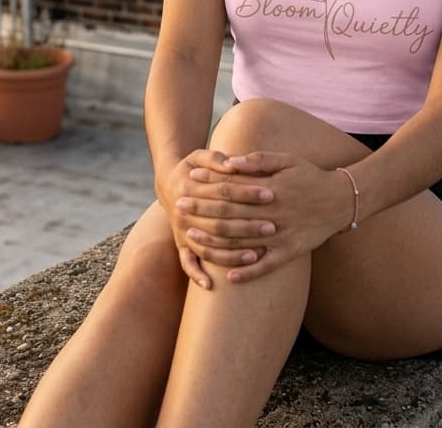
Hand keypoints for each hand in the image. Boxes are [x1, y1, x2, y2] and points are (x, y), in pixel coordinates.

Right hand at [158, 150, 277, 289]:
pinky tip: (211, 285)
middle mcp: (183, 212)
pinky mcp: (181, 244)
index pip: (224, 190)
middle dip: (248, 225)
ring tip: (257, 254)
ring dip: (232, 253)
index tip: (271, 193)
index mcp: (189, 187)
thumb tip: (233, 164)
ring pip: (208, 246)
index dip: (248, 191)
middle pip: (219, 221)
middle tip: (273, 227)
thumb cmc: (193, 167)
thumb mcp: (200, 156)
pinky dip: (197, 275)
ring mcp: (182, 231)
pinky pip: (187, 263)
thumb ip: (216, 158)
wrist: (168, 184)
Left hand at [184, 151, 355, 284]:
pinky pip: (266, 267)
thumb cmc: (310, 175)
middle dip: (202, 211)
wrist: (342, 200)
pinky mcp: (291, 253)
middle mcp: (274, 214)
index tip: (188, 180)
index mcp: (271, 189)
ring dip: (215, 241)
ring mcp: (282, 236)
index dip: (209, 183)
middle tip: (179, 207)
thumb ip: (258, 161)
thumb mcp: (287, 160)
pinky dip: (248, 272)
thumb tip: (230, 162)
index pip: (232, 186)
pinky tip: (228, 276)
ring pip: (242, 242)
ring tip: (191, 238)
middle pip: (231, 214)